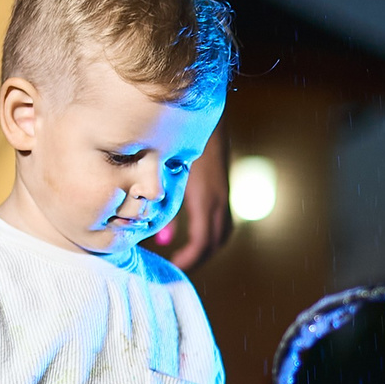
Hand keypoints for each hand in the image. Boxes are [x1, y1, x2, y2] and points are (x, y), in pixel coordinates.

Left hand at [158, 136, 232, 268]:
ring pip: (223, 232)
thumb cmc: (176, 142)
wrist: (203, 115)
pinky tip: (194, 231)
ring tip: (186, 255)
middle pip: (215, 242)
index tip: (173, 267)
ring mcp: (223, 194)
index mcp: (204, 200)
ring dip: (207, 248)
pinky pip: (222, 220)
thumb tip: (162, 239)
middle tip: (177, 268)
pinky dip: (210, 232)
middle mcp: (218, 200)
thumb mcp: (166, 176)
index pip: (201, 243)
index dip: (188, 260)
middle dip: (198, 259)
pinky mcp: (222, 187)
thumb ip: (164, 206)